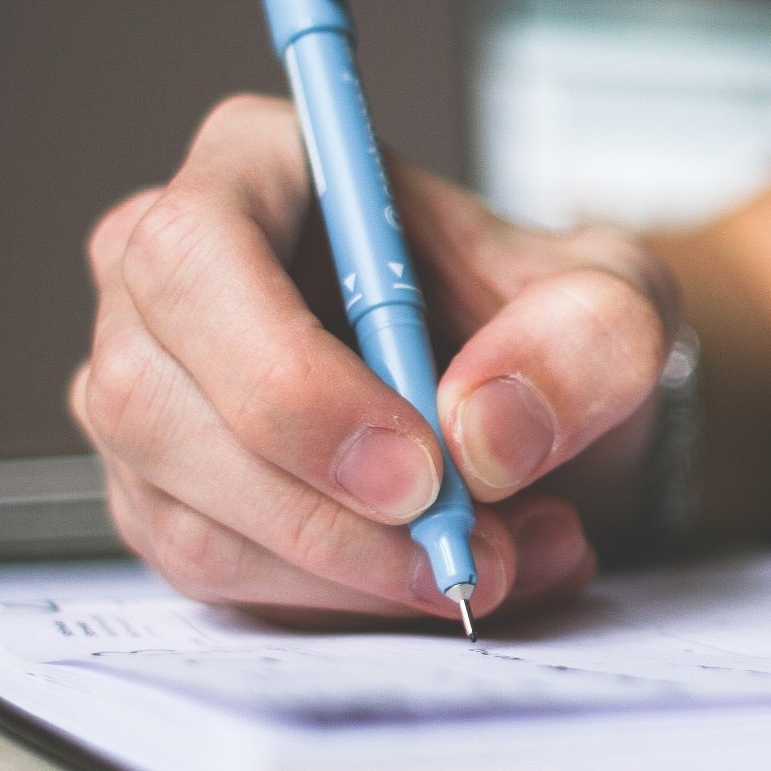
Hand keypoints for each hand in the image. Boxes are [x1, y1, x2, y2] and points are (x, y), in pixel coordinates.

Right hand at [71, 96, 678, 625]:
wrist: (540, 411)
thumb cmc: (549, 325)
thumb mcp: (619, 304)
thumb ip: (585, 339)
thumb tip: (483, 431)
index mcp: (259, 166)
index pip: (197, 257)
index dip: (289, 377)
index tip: (418, 470)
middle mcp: (167, 274)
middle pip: (156, 401)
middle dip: (326, 511)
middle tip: (467, 552)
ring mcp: (150, 393)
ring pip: (189, 515)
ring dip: (354, 573)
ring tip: (500, 560)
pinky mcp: (167, 499)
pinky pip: (219, 578)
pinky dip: (344, 603)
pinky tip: (444, 575)